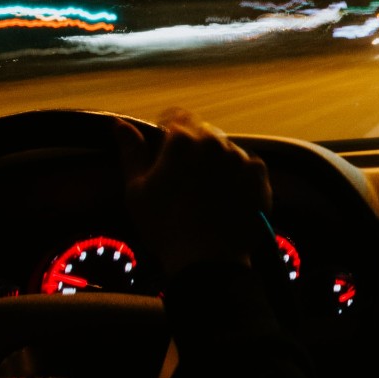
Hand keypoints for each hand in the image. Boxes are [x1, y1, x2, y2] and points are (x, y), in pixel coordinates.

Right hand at [115, 108, 271, 278]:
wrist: (207, 259)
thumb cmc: (164, 226)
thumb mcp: (136, 189)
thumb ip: (131, 151)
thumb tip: (119, 123)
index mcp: (182, 140)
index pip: (176, 118)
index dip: (169, 132)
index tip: (167, 151)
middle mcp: (214, 141)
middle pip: (203, 133)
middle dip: (194, 148)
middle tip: (185, 179)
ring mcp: (240, 156)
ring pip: (226, 149)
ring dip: (217, 161)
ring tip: (207, 193)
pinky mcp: (259, 174)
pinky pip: (247, 166)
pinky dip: (239, 176)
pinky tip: (227, 197)